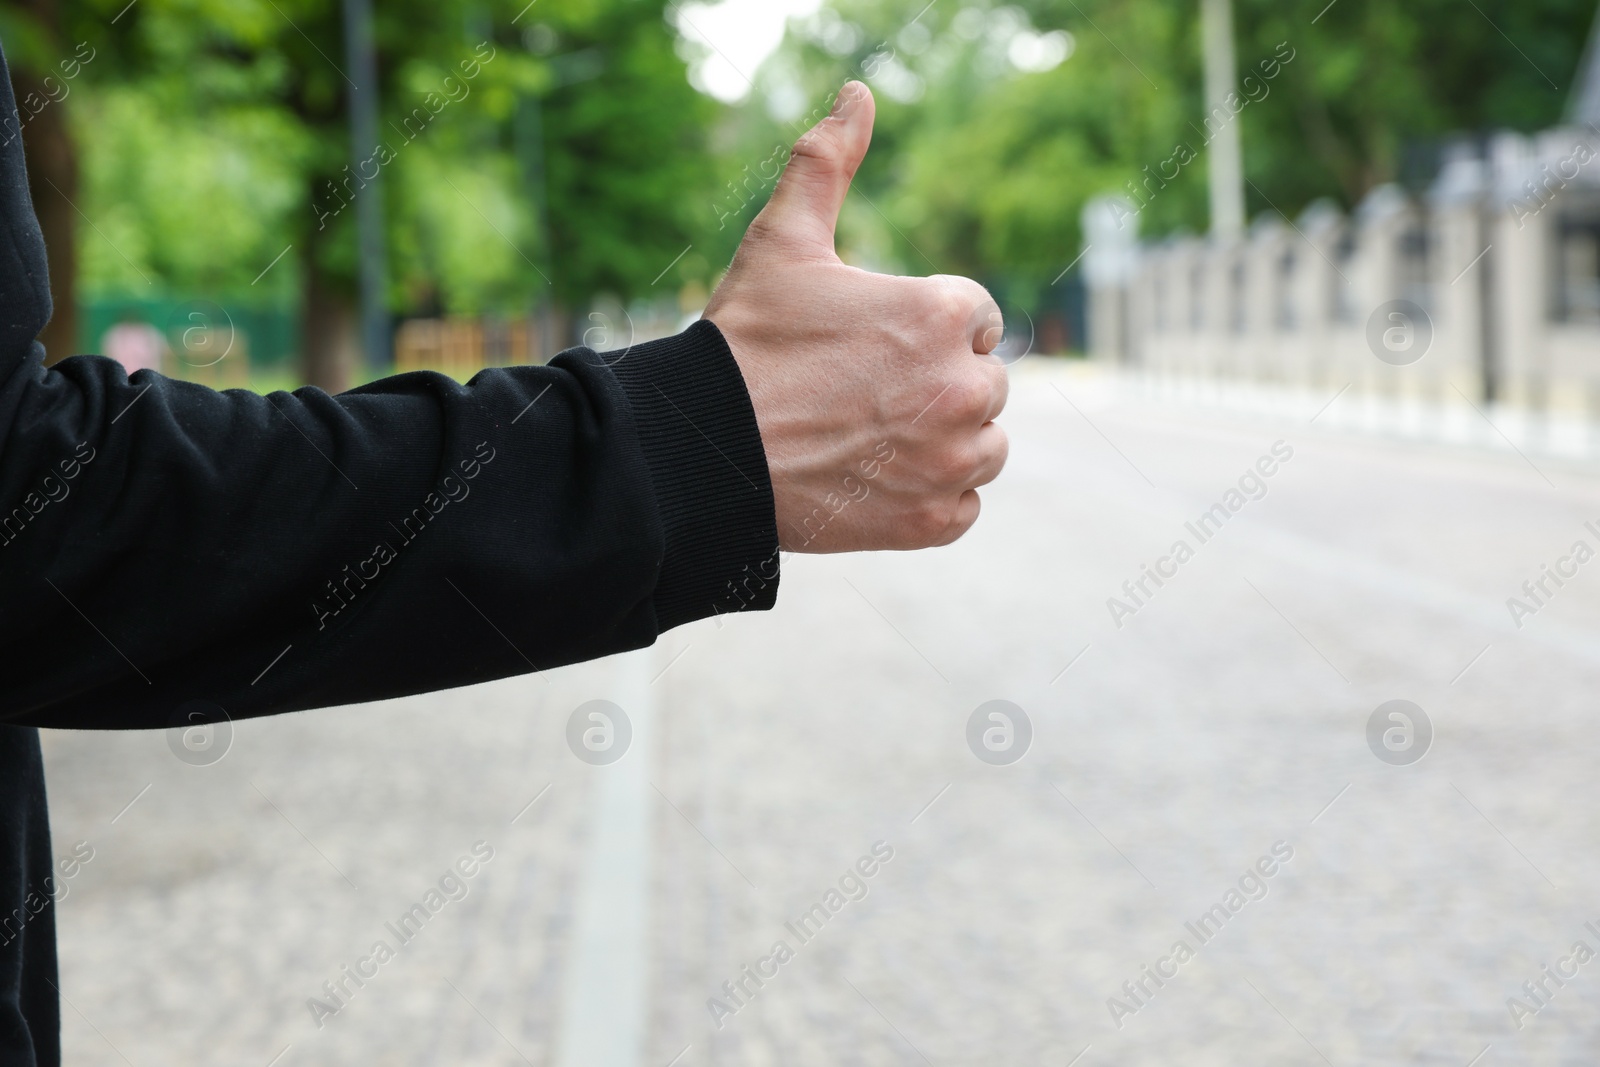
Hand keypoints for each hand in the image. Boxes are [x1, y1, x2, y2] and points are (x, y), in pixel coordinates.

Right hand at [704, 81, 1008, 552]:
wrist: (704, 453)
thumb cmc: (745, 343)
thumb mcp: (782, 241)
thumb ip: (826, 163)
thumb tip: (857, 94)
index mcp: (944, 313)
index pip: (975, 319)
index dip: (924, 329)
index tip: (875, 346)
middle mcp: (965, 388)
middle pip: (983, 384)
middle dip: (937, 386)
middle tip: (865, 395)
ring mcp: (953, 461)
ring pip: (984, 446)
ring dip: (945, 442)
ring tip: (875, 438)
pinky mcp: (933, 522)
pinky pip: (965, 507)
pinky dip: (933, 499)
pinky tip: (879, 482)